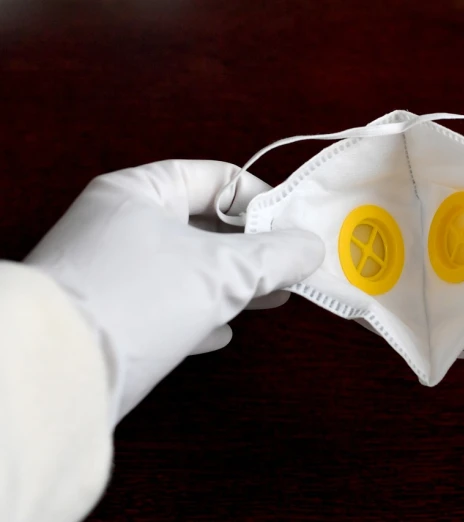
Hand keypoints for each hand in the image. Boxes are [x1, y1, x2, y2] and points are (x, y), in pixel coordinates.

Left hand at [25, 160, 323, 422]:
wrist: (61, 373)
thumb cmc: (144, 296)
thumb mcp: (222, 270)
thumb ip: (275, 255)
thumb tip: (312, 248)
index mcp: (142, 192)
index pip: (216, 178)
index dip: (262, 199)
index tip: (297, 227)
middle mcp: (123, 224)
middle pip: (205, 225)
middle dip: (255, 247)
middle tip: (294, 265)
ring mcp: (115, 273)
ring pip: (190, 267)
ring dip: (235, 282)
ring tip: (277, 297)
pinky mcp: (113, 317)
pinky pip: (167, 306)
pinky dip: (200, 314)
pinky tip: (225, 331)